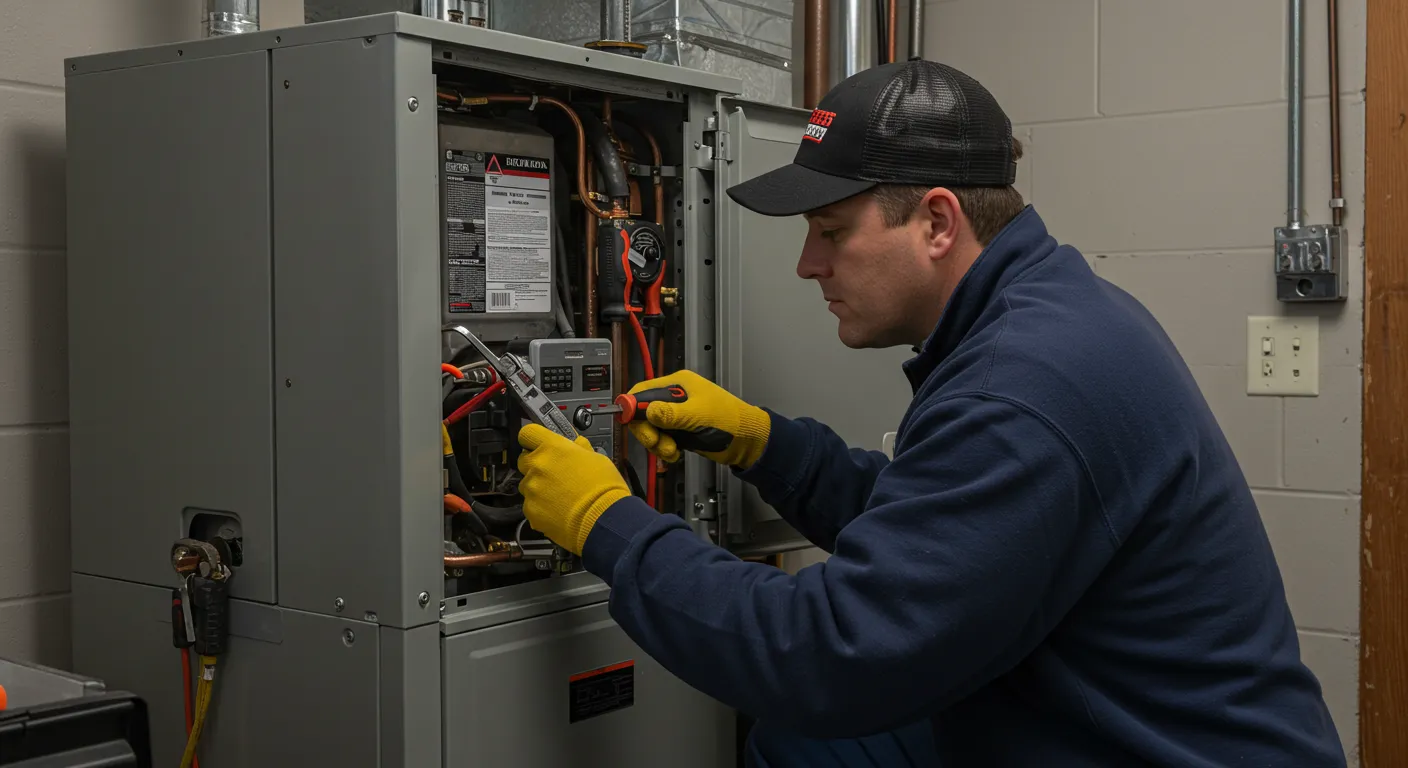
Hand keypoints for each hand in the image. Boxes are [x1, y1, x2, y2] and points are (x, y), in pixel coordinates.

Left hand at [516, 424, 632, 554]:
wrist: (602, 520)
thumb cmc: (604, 489)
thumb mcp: (597, 458)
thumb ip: (579, 449)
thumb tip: (575, 444)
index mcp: (553, 447)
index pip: (528, 433)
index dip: (533, 439)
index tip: (538, 444)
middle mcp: (537, 465)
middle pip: (524, 459)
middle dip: (536, 464)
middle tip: (554, 472)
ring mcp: (531, 489)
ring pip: (527, 484)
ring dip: (538, 487)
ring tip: (560, 495)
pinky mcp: (530, 510)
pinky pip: (530, 504)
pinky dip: (540, 506)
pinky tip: (558, 509)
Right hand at [625, 369, 770, 469]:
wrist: (747, 441)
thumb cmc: (730, 421)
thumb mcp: (698, 416)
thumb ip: (671, 414)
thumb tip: (647, 411)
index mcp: (678, 385)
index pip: (643, 392)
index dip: (633, 407)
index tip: (630, 422)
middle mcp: (675, 398)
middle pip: (643, 413)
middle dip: (648, 431)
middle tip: (657, 442)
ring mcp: (677, 416)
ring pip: (651, 429)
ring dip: (657, 443)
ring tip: (672, 451)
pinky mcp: (680, 432)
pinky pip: (662, 440)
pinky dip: (664, 449)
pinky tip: (675, 454)